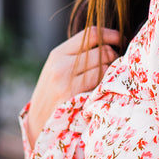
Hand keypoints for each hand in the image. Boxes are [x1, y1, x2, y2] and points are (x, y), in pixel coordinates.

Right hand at [24, 27, 121, 148]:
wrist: (38, 123)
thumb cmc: (53, 94)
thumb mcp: (57, 68)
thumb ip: (78, 54)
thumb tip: (111, 42)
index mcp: (57, 54)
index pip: (91, 34)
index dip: (111, 35)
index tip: (121, 39)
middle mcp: (61, 66)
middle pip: (102, 50)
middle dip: (114, 56)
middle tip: (115, 64)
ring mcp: (68, 83)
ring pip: (105, 68)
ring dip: (112, 73)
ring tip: (107, 80)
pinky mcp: (75, 99)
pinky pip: (102, 86)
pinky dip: (106, 87)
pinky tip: (102, 92)